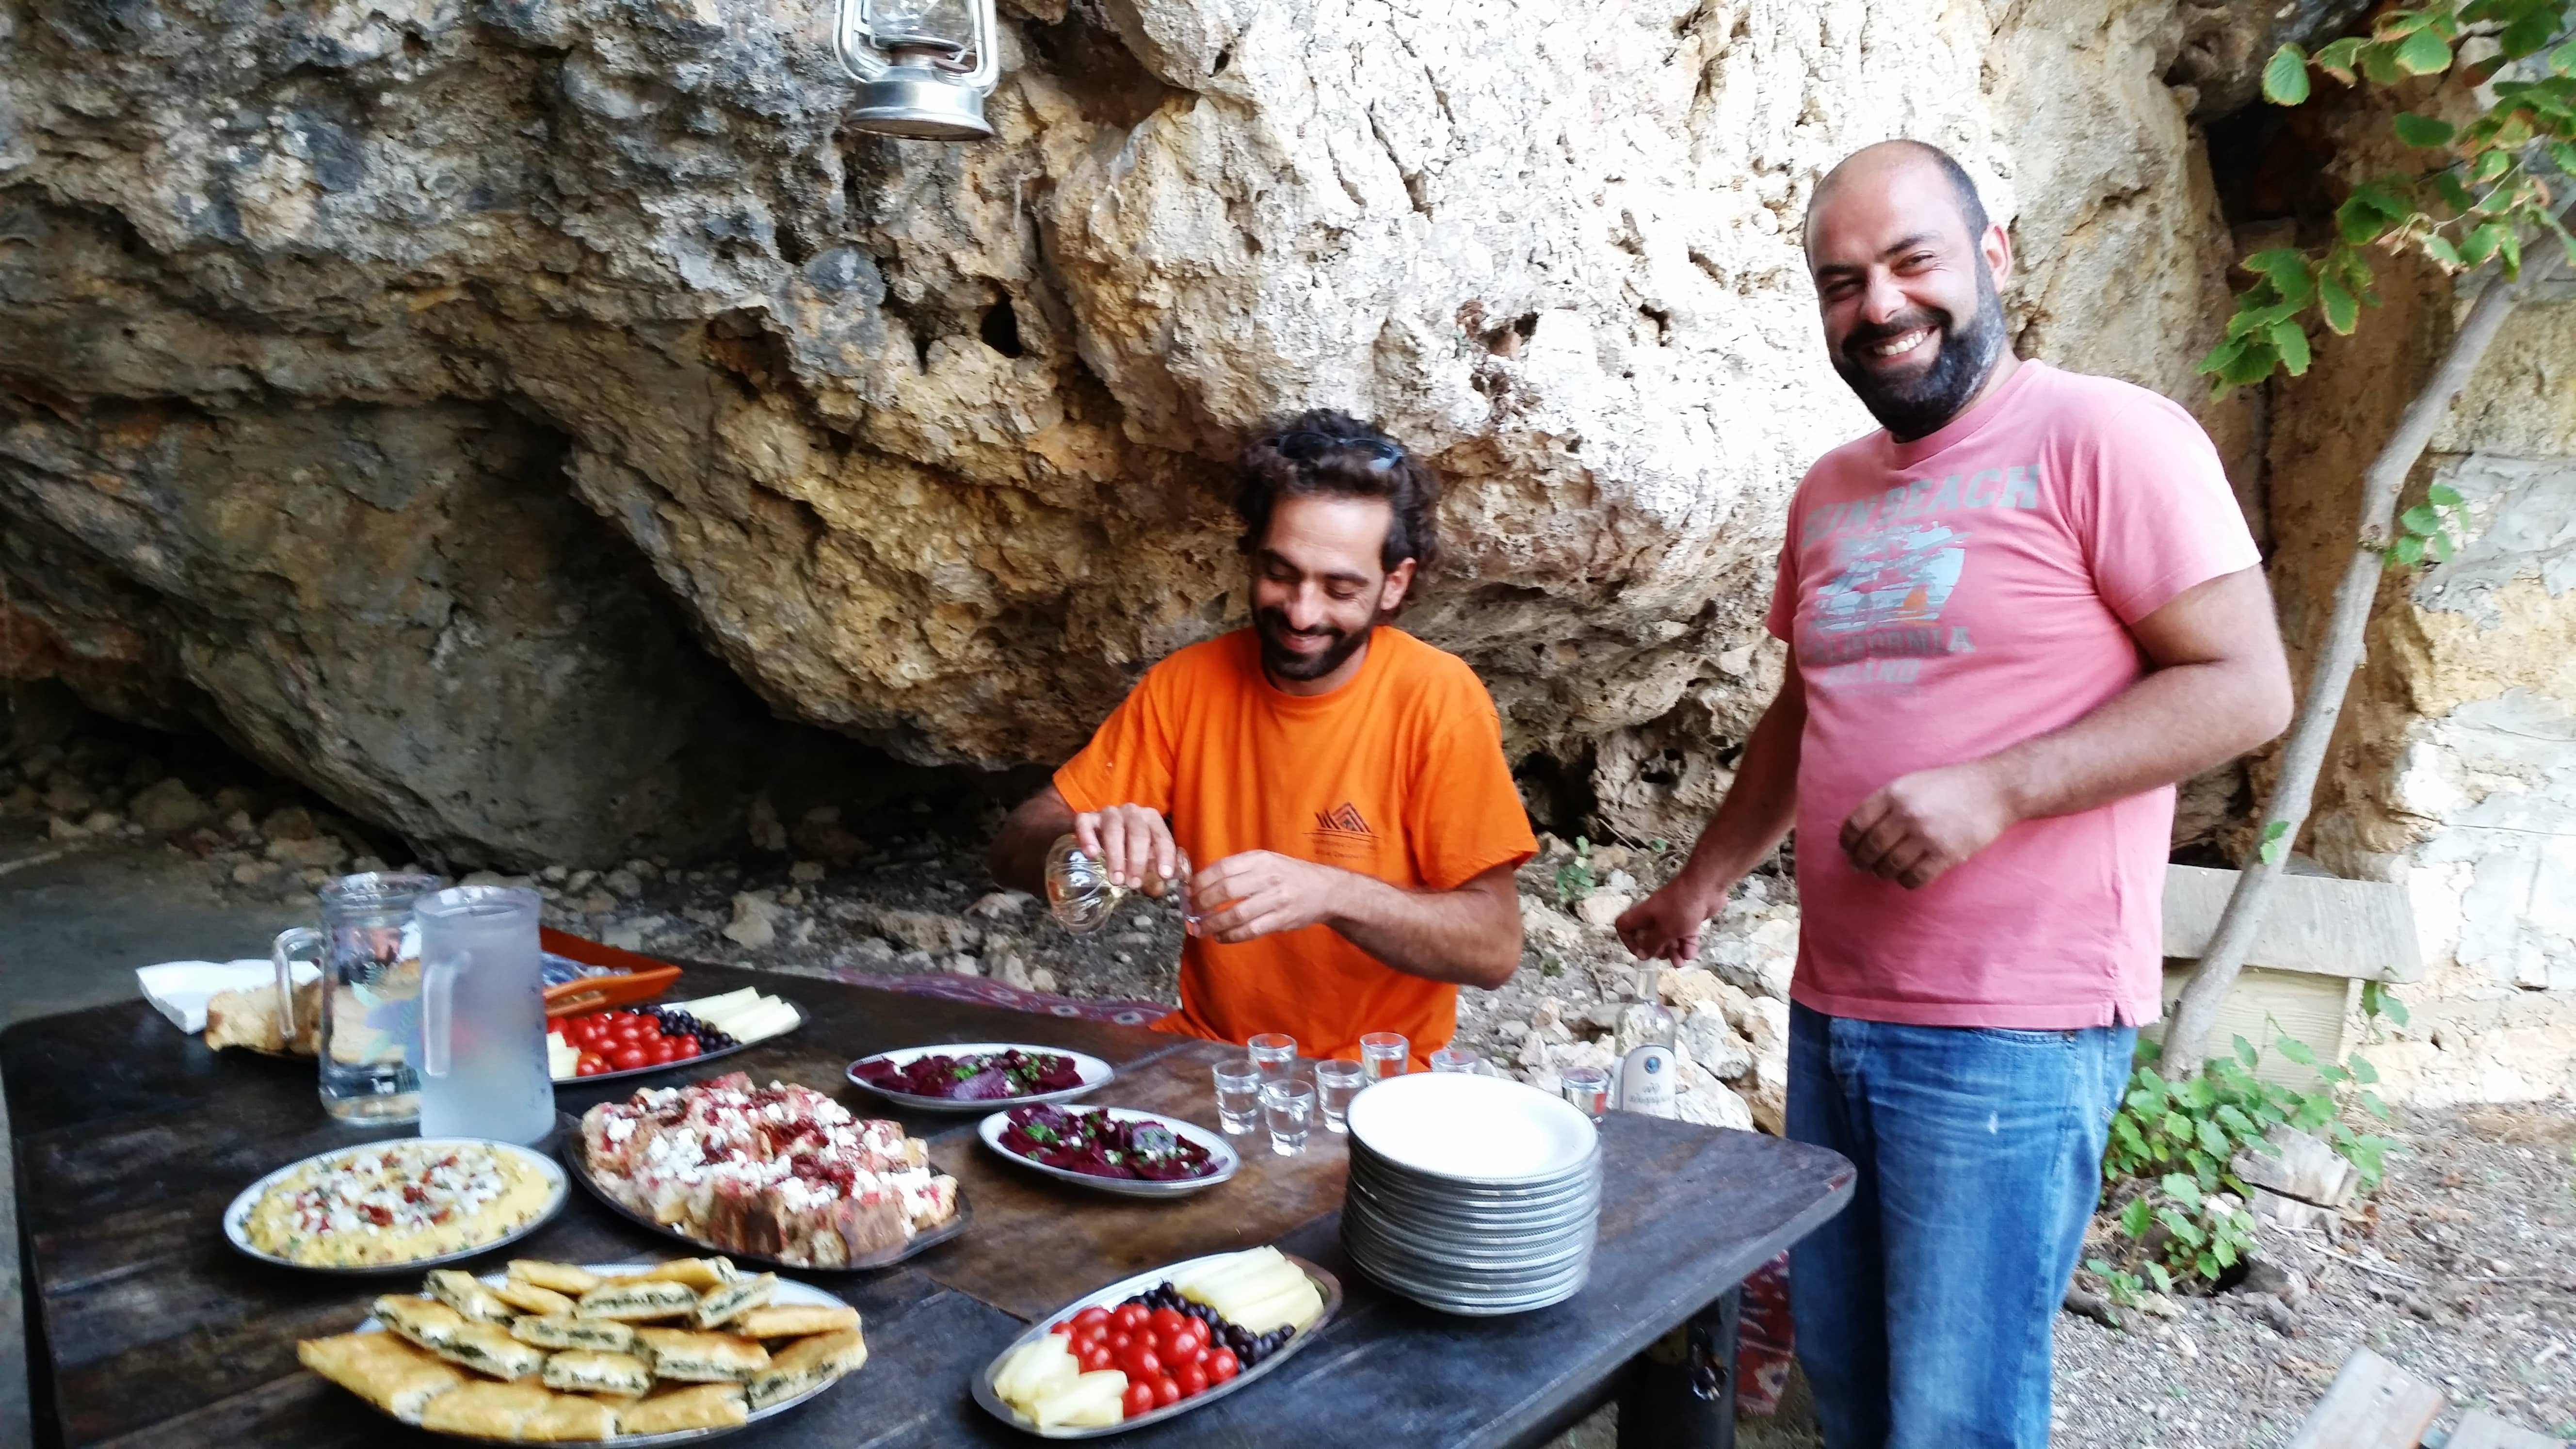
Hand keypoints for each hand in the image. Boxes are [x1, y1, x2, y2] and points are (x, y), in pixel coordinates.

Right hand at [1072, 804, 1177, 889]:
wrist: (1102, 829)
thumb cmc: (1130, 844)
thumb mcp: (1146, 854)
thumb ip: (1155, 868)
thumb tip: (1159, 888)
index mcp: (1151, 818)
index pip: (1161, 836)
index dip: (1165, 856)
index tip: (1164, 875)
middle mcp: (1132, 812)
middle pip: (1138, 834)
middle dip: (1137, 860)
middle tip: (1134, 884)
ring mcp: (1109, 813)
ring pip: (1113, 830)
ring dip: (1116, 856)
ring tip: (1116, 879)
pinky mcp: (1088, 817)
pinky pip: (1085, 823)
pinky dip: (1088, 838)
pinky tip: (1091, 854)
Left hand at [1189, 851, 1345, 943]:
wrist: (1325, 890)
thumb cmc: (1288, 875)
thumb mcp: (1266, 861)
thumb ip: (1239, 869)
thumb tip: (1201, 883)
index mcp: (1260, 859)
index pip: (1222, 868)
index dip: (1200, 881)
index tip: (1186, 892)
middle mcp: (1268, 876)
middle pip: (1226, 890)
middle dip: (1202, 903)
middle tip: (1190, 912)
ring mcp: (1277, 898)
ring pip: (1236, 914)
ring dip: (1213, 924)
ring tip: (1199, 929)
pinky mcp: (1282, 919)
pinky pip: (1250, 930)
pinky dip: (1231, 936)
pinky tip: (1220, 937)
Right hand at [1615, 877, 1724, 962]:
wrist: (1705, 887)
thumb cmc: (1680, 908)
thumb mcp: (1664, 930)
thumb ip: (1652, 944)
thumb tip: (1642, 955)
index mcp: (1643, 915)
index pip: (1625, 926)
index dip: (1629, 941)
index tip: (1641, 952)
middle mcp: (1655, 916)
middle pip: (1649, 936)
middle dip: (1657, 950)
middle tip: (1665, 957)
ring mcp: (1672, 917)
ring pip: (1668, 938)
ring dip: (1674, 952)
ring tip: (1680, 963)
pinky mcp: (1688, 919)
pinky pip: (1684, 935)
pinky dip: (1687, 945)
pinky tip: (1690, 954)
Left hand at [1839, 760, 2018, 888]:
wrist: (1994, 789)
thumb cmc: (1949, 786)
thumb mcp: (1911, 783)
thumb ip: (1885, 804)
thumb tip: (1857, 835)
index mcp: (1894, 793)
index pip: (1856, 823)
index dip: (1847, 841)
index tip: (1847, 848)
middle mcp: (1907, 813)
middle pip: (1870, 848)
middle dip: (1861, 861)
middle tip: (1860, 866)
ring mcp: (1927, 835)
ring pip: (1890, 866)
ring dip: (1882, 872)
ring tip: (1883, 871)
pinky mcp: (1946, 854)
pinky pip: (1914, 878)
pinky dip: (1905, 881)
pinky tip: (1907, 876)